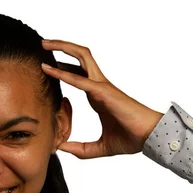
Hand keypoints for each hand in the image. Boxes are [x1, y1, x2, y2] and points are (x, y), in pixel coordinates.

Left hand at [41, 39, 163, 158]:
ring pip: (81, 56)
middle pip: (79, 57)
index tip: (45, 66)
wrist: (150, 138)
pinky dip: (64, 74)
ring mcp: (102, 86)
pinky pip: (80, 79)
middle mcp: (99, 85)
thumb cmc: (131, 139)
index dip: (62, 68)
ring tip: (45, 43)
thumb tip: (60, 148)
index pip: (77, 74)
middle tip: (42, 44)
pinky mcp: (104, 91)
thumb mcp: (99, 147)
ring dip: (62, 48)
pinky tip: (49, 69)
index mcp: (97, 95)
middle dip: (61, 47)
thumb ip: (81, 149)